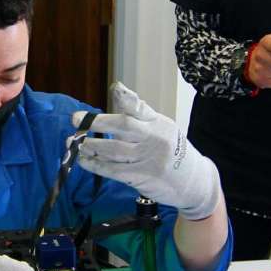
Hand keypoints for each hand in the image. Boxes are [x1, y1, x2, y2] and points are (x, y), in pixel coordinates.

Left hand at [74, 82, 221, 219]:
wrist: (195, 183)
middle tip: (76, 119)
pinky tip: (84, 159)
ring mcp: (148, 159)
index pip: (141, 108)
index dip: (127, 97)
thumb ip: (142, 115)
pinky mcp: (141, 178)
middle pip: (123, 126)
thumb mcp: (164, 129)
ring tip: (75, 141)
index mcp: (159, 124)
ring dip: (91, 145)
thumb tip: (117, 92)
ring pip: (113, 150)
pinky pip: (113, 170)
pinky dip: (95, 164)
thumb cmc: (173, 151)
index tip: (115, 88)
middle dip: (97, 122)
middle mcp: (154, 139)